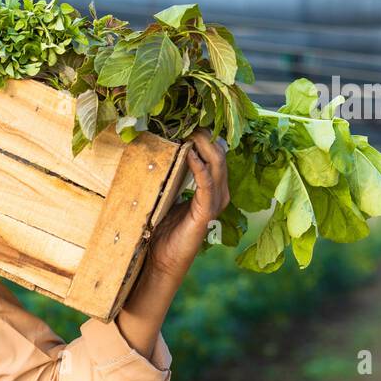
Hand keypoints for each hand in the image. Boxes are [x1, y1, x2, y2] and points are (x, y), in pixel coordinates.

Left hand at [144, 127, 229, 280]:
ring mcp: (215, 202)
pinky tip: (189, 153)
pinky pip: (207, 183)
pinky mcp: (206, 212)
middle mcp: (218, 193)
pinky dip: (199, 166)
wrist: (161, 261)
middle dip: (206, 135)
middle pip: (219, 154)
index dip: (205, 135)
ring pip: (217, 164)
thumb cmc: (161, 230)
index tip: (188, 119)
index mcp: (211, 189)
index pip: (215, 154)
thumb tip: (161, 150)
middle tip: (190, 120)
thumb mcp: (166, 196)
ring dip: (203, 145)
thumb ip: (170, 176)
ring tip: (190, 131)